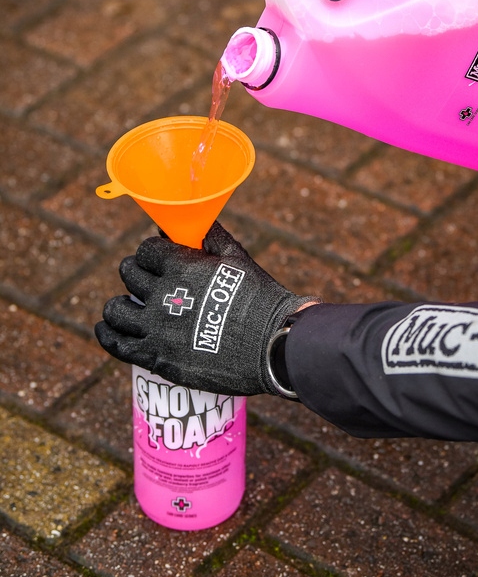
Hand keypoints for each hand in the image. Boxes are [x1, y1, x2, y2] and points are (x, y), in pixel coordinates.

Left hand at [95, 222, 318, 396]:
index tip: (157, 258)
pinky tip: (107, 328)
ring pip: (115, 310)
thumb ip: (210, 236)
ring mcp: (157, 328)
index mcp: (181, 266)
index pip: (146, 251)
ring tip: (126, 305)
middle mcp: (163, 296)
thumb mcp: (237, 257)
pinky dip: (107, 333)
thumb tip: (191, 219)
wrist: (272, 344)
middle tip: (146, 280)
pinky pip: (116, 344)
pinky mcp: (157, 357)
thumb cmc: (259, 298)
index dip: (151, 253)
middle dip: (137, 273)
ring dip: (119, 304)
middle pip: (129, 274)